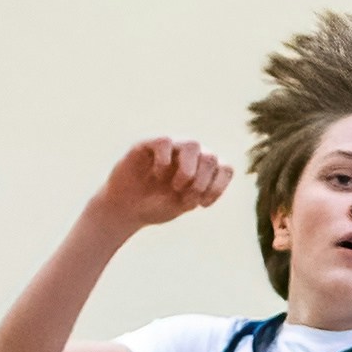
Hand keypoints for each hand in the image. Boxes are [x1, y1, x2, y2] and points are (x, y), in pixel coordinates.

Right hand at [91, 134, 229, 239]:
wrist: (126, 210)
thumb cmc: (157, 205)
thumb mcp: (183, 204)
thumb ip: (198, 191)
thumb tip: (204, 177)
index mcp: (202, 168)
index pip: (225, 169)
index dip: (217, 188)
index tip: (202, 205)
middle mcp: (189, 154)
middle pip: (211, 158)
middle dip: (200, 183)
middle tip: (182, 196)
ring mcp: (170, 148)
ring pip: (192, 144)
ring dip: (188, 171)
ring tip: (174, 186)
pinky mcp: (148, 144)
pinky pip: (165, 142)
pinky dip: (164, 161)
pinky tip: (156, 175)